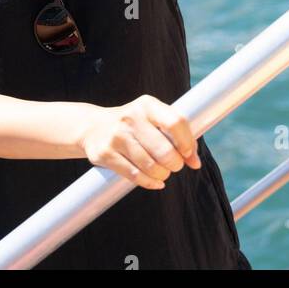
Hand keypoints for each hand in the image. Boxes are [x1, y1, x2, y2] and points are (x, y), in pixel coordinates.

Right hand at [79, 95, 201, 188]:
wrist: (93, 127)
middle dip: (175, 164)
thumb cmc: (134, 125)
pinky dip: (150, 182)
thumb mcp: (152, 118)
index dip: (187, 143)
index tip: (190, 156)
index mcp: (146, 105)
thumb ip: (176, 134)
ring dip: (162, 175)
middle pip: (165, 150)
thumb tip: (195, 162)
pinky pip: (135, 176)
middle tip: (174, 166)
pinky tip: (154, 180)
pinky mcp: (105, 154)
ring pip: (151, 166)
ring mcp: (116, 136)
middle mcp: (130, 117)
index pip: (175, 123)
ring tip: (162, 173)